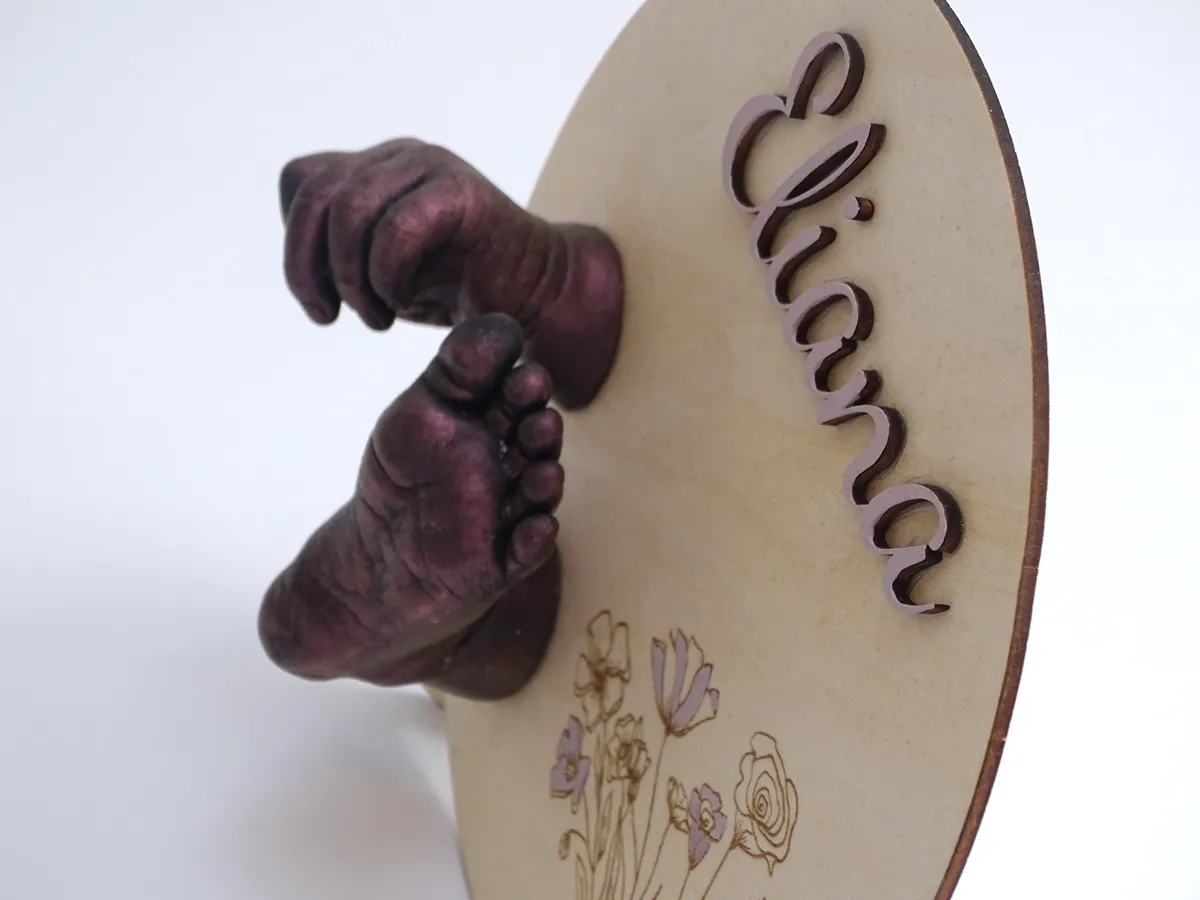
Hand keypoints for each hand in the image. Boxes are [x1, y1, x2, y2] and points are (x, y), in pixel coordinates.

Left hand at [278, 139, 623, 407]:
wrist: (535, 297)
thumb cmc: (457, 288)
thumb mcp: (381, 271)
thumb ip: (341, 250)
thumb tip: (301, 260)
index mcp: (374, 168)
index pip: (301, 182)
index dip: (296, 246)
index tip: (320, 305)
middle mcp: (398, 157)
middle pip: (317, 195)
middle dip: (310, 267)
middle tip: (333, 316)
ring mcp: (431, 167)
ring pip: (351, 211)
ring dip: (353, 278)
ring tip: (378, 317)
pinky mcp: (462, 193)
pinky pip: (398, 228)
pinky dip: (388, 276)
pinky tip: (405, 303)